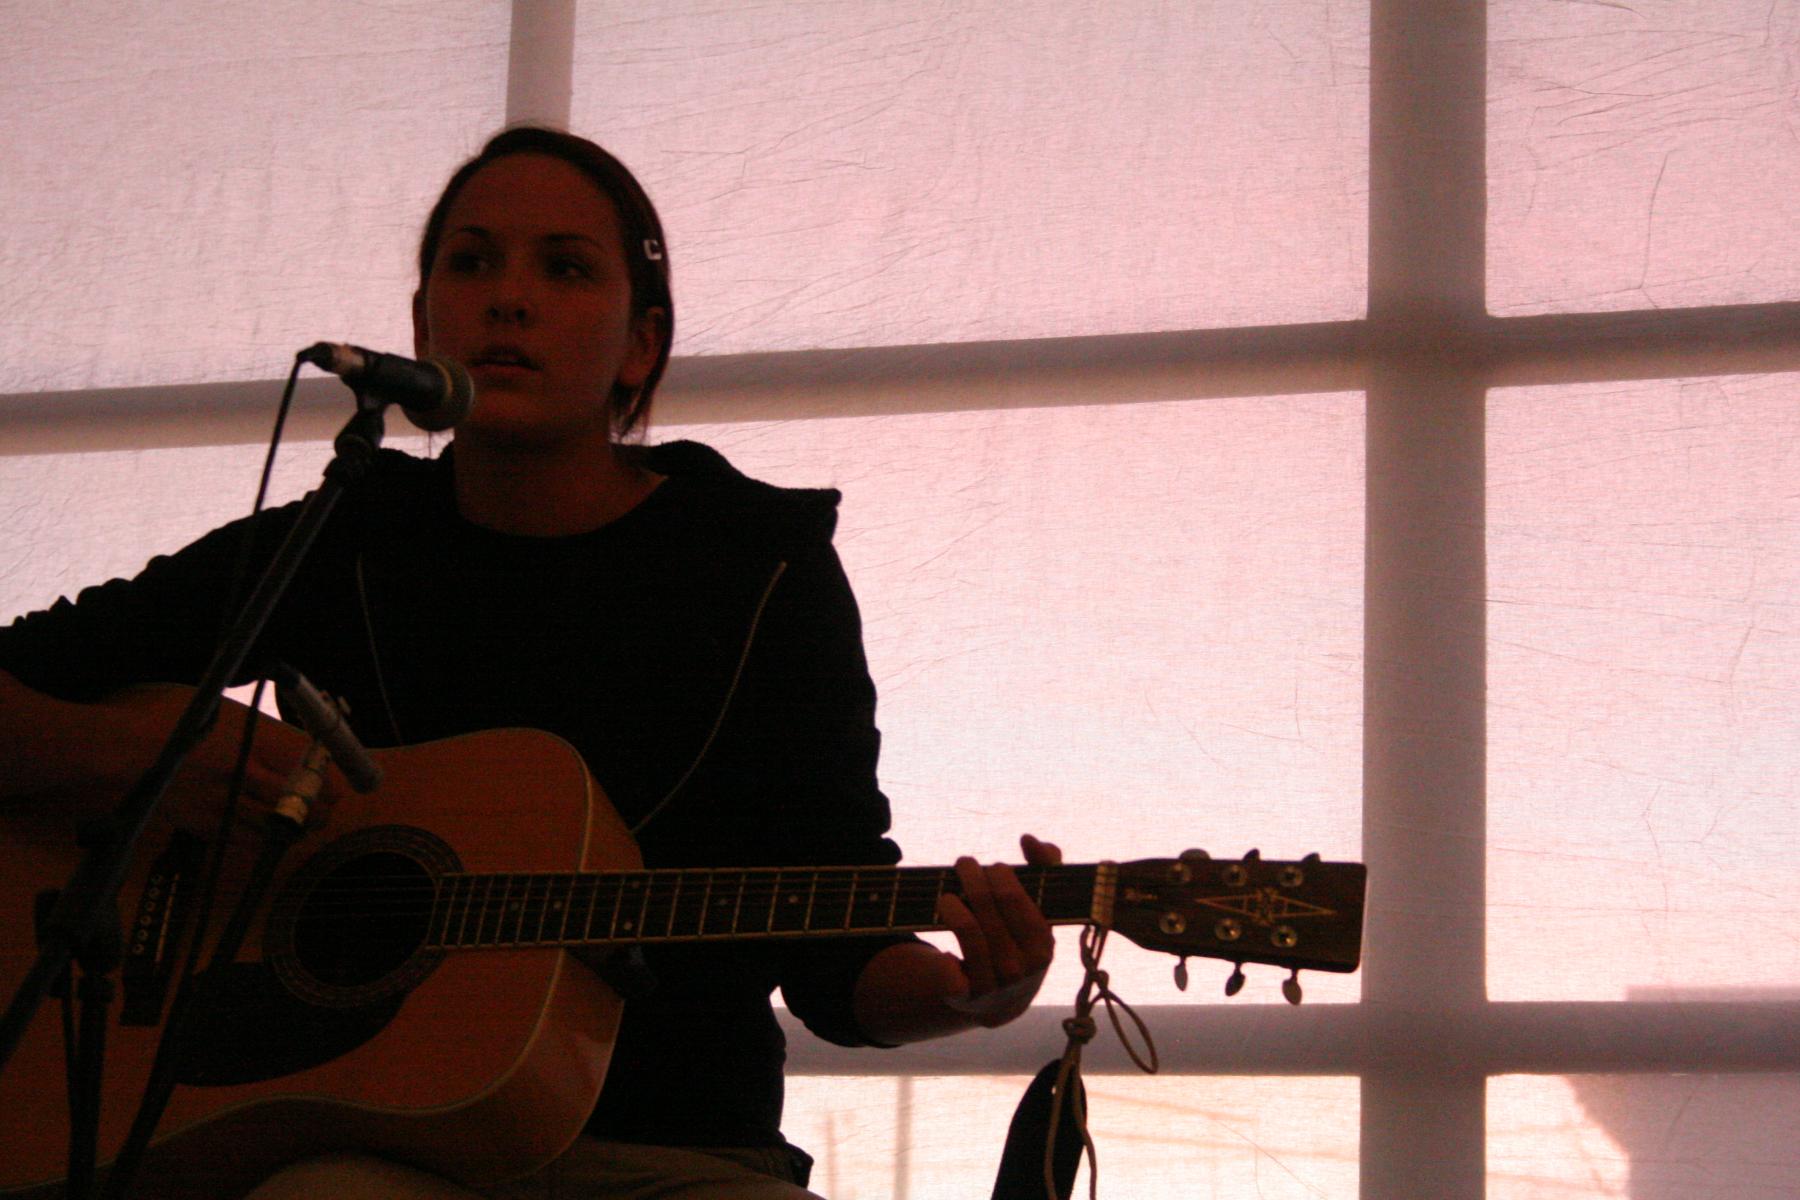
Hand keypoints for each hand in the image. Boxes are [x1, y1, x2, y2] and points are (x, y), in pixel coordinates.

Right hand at [109, 686, 343, 834]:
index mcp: (249, 740)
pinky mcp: (201, 823)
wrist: (118, 748)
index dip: (326, 781)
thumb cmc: (163, 719)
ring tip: (308, 828)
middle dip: (318, 811)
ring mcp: (221, 801)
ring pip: (273, 826)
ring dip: (294, 830)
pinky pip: (242, 840)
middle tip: (328, 811)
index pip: (304, 766)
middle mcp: (241, 773)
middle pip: (296, 801)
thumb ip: (250, 725)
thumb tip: (283, 738)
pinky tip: (271, 839)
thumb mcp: (216, 709)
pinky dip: (262, 842)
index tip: (338, 787)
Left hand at [935, 833, 1062, 1027]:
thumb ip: (1044, 867)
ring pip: (969, 930)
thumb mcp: (1039, 910)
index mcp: (1043, 947)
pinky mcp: (965, 995)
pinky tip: (944, 938)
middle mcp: (1021, 968)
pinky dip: (945, 950)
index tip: (993, 867)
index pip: (1018, 900)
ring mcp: (994, 984)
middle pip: (989, 908)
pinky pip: (949, 966)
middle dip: (973, 877)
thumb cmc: (1020, 941)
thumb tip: (1029, 839)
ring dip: (952, 901)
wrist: (1000, 1001)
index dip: (1001, 876)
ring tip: (946, 891)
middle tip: (964, 863)